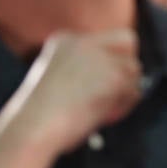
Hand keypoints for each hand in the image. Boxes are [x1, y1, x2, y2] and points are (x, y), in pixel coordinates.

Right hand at [0, 29, 141, 156]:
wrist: (32, 129)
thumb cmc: (39, 118)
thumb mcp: (56, 81)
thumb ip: (82, 72)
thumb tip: (118, 79)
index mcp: (64, 41)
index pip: (103, 38)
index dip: (111, 59)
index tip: (102, 82)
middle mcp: (83, 42)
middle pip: (127, 41)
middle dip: (127, 65)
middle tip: (117, 90)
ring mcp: (100, 57)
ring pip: (134, 68)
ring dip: (125, 91)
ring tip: (105, 109)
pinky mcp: (114, 76)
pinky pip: (133, 90)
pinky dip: (124, 106)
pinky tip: (106, 116)